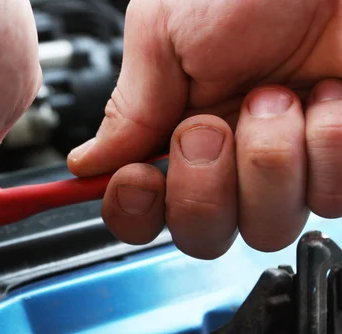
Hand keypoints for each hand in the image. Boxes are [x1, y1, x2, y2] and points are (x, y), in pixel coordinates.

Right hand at [68, 0, 341, 257]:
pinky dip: (326, 145)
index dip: (132, 209)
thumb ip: (129, 105)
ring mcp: (283, 163)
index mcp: (174, 126)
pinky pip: (328, 197)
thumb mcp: (166, 28)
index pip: (140, 207)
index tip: (139, 177)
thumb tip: (89, 160)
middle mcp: (226, 155)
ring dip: (268, 160)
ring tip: (276, 97)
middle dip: (202, 187)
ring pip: (266, 227)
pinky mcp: (335, 162)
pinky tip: (326, 97)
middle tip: (210, 127)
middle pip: (200, 234)